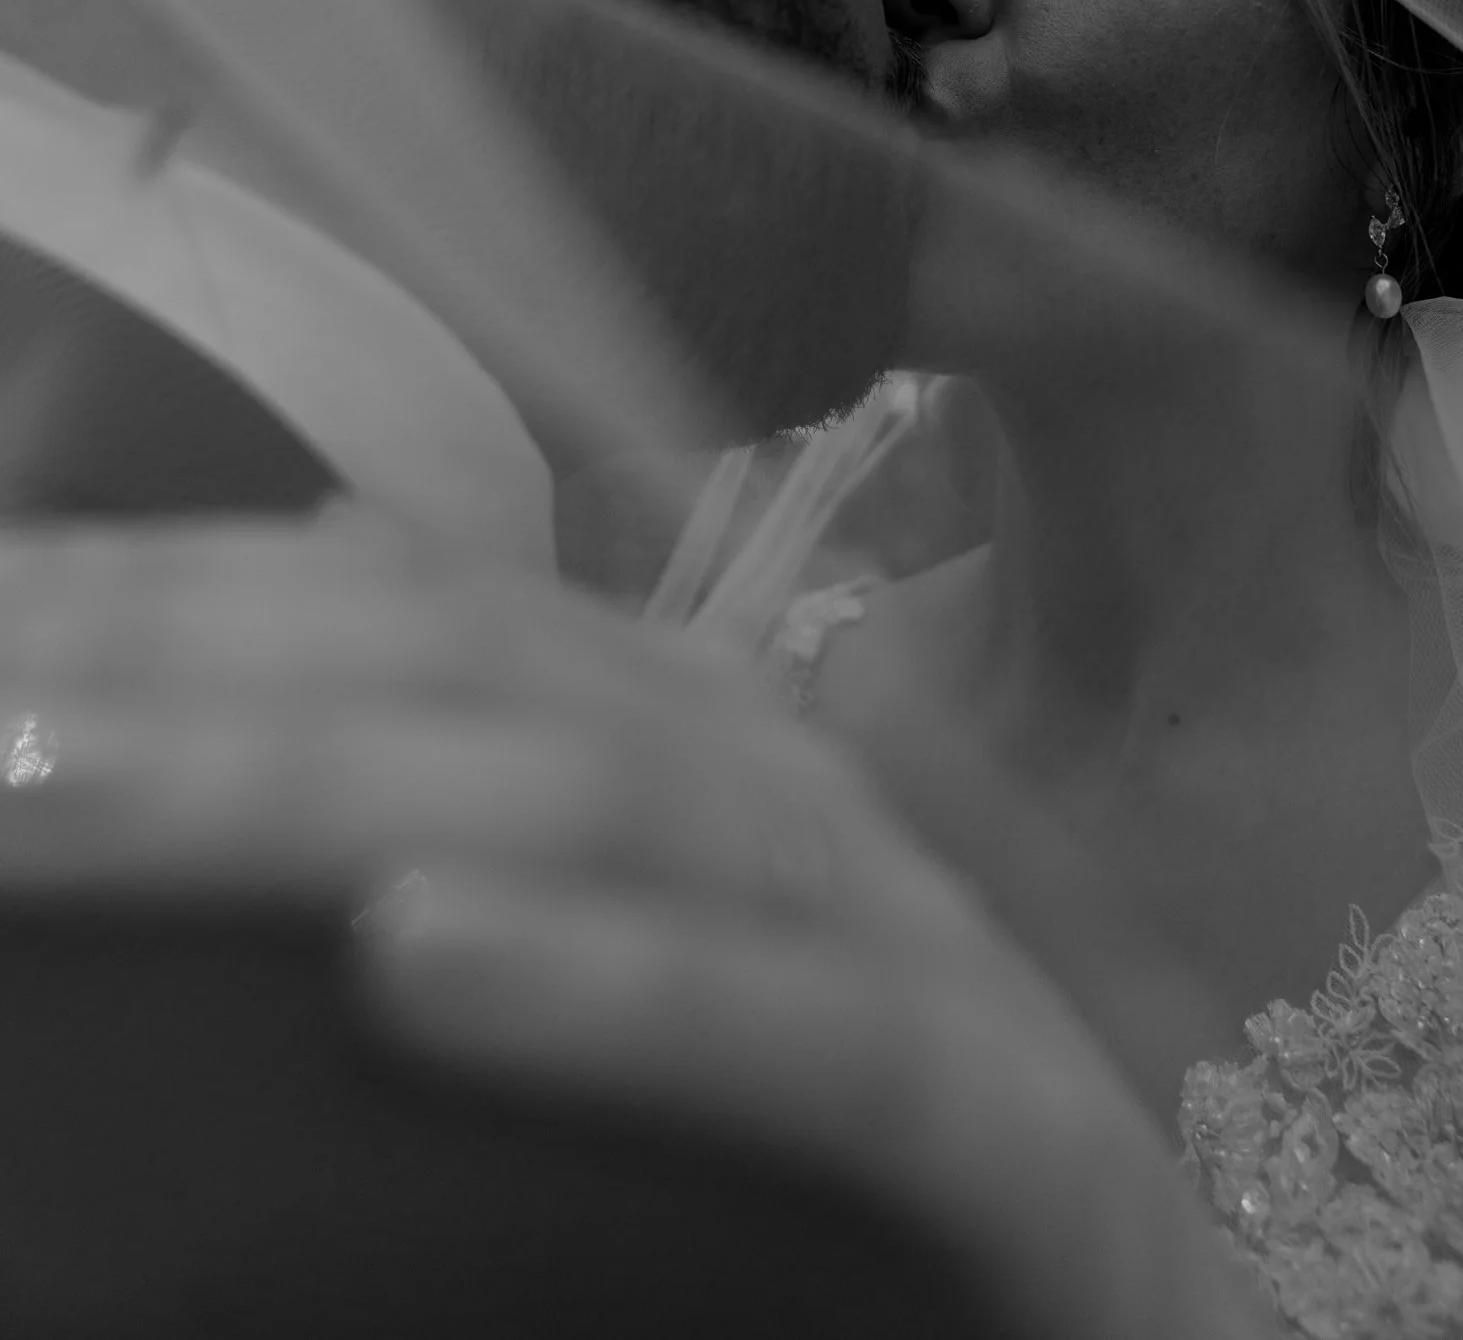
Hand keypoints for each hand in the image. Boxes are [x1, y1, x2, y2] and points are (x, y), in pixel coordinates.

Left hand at [0, 514, 1268, 1339]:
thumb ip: (488, 861)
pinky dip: (612, 992)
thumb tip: (344, 700)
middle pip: (488, 681)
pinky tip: (409, 964)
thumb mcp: (621, 1014)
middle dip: (201, 667)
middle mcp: (807, 814)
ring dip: (320, 794)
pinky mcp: (1023, 1149)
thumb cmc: (842, 1218)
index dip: (186, 588)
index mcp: (704, 763)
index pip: (415, 614)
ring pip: (621, 814)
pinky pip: (812, 1050)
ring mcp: (926, 959)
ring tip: (63, 794)